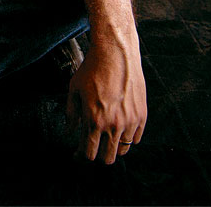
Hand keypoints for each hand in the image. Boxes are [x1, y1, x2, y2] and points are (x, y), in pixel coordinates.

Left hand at [65, 42, 146, 163]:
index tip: (80, 152)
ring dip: (114, 147)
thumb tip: (69, 130)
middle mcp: (113, 124)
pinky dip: (128, 137)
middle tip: (94, 146)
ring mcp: (129, 121)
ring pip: (123, 150)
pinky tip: (121, 129)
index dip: (83, 155)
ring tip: (107, 139)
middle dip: (98, 155)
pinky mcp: (142, 114)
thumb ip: (71, 113)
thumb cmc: (93, 68)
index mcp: (94, 120)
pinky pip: (136, 138)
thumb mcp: (74, 89)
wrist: (115, 52)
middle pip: (108, 158)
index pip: (89, 152)